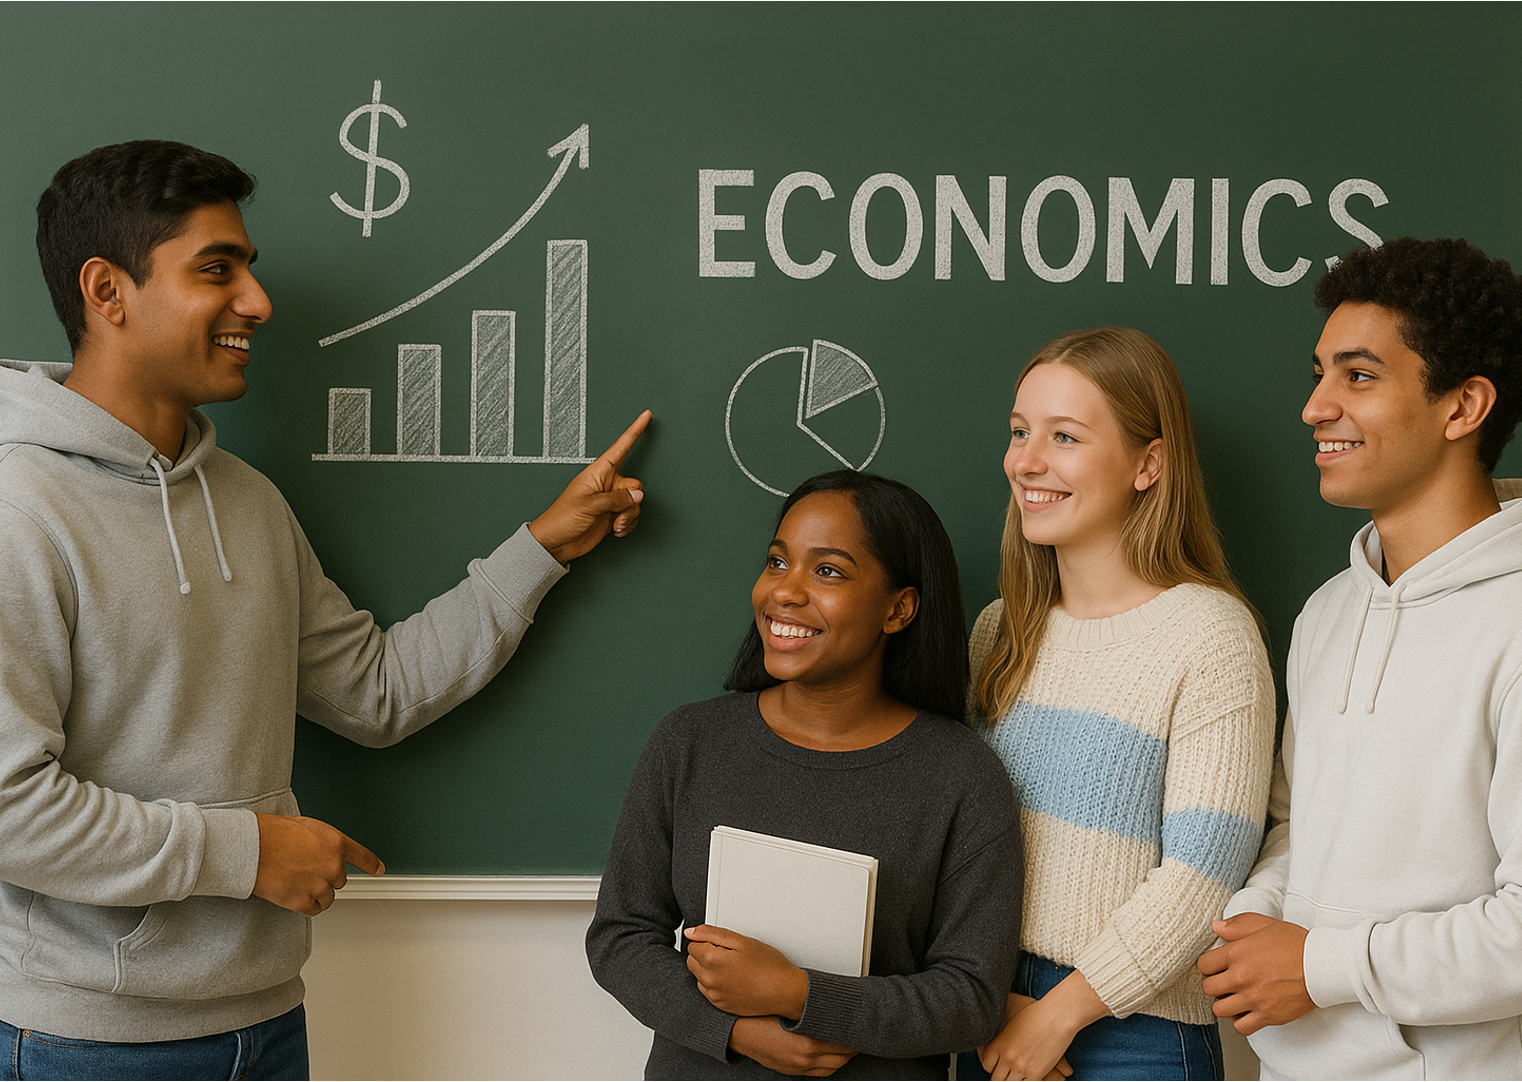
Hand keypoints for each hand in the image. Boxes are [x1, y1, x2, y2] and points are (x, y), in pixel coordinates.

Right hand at [252, 813, 383, 915]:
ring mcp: (319, 885)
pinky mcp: (302, 902)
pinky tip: (294, 896)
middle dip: (326, 877)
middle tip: (304, 870)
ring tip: (297, 882)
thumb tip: (322, 852)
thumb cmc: (273, 833)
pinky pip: (313, 910)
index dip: (372, 865)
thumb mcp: (307, 827)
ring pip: (328, 898)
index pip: (362, 857)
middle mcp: (333, 866)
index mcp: (336, 843)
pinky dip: (306, 906)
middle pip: (340, 880)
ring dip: (317, 893)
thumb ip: (322, 842)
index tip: (379, 870)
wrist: (251, 848)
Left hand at [528, 410, 650, 562]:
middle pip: (635, 485)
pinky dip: (628, 525)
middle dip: (631, 501)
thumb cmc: (563, 518)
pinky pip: (632, 516)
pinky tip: (616, 530)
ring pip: (635, 503)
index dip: (635, 431)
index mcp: (598, 472)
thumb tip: (638, 496)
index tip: (646, 416)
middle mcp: (607, 484)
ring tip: (614, 524)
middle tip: (617, 513)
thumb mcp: (589, 504)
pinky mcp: (612, 516)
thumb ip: (617, 499)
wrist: (556, 542)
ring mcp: (610, 501)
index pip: (621, 447)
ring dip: (629, 516)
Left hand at [685, 924, 807, 1017]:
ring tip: (733, 967)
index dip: (708, 940)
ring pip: (698, 976)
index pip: (692, 945)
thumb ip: (711, 933)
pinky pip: (707, 990)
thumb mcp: (741, 941)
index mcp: (712, 961)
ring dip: (708, 969)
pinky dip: (714, 983)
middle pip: (692, 961)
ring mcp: (714, 995)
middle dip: (705, 954)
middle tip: (728, 954)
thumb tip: (690, 932)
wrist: (784, 992)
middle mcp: (709, 980)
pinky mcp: (720, 1005)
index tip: (723, 944)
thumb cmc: (768, 966)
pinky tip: (732, 979)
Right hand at [729, 1015, 854, 1076]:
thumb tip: (832, 1006)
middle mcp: (805, 1060)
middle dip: (852, 1045)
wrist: (738, 1031)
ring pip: (833, 1067)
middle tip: (857, 1031)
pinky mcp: (792, 1071)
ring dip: (844, 1056)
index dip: (853, 1032)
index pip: (843, 1042)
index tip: (859, 1023)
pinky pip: (820, 1072)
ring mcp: (799, 1067)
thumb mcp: (789, 1008)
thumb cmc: (760, 1016)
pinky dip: (830, 1063)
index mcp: (808, 1044)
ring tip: (849, 1042)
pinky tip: (832, 1053)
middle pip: (842, 1057)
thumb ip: (812, 1010)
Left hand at [978, 992, 1076, 1080]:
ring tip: (1020, 1076)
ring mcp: (1020, 1066)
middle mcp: (1007, 1057)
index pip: (987, 1064)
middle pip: (997, 1079)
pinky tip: (1031, 1078)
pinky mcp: (1036, 1073)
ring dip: (1015, 1081)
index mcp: (999, 1043)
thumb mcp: (1014, 1023)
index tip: (1000, 1066)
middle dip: (1003, 1077)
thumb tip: (1003, 1044)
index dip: (993, 1067)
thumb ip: (1005, 1038)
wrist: (1056, 1016)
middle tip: (1010, 1073)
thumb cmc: (1038, 1014)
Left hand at [1198, 913, 1313, 1034]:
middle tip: (1227, 981)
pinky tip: (1248, 1011)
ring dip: (1225, 1003)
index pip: (1203, 965)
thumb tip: (1216, 927)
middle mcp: (1241, 977)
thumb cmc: (1296, 943)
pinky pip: (1241, 1027)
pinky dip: (1241, 1021)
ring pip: (1220, 1009)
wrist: (1323, 965)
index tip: (1217, 966)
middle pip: (1208, 988)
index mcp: (1236, 953)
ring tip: (1236, 997)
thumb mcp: (1264, 924)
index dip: (1209, 965)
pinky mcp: (1267, 1016)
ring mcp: (1253, 998)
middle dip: (1215, 984)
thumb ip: (1237, 925)